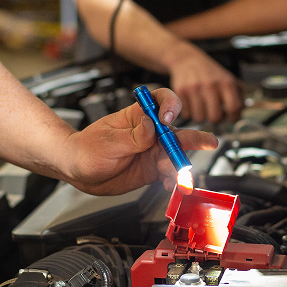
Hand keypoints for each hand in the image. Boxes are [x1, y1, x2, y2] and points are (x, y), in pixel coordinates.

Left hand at [62, 88, 217, 194]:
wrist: (78, 170)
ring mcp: (153, 152)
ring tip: (181, 178)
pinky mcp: (153, 170)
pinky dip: (174, 181)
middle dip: (194, 138)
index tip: (167, 117)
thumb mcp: (107, 142)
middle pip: (176, 131)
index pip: (161, 101)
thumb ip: (132, 136)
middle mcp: (150, 133)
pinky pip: (169, 174)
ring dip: (182, 166)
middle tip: (208, 143)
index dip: (170, 105)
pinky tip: (171, 185)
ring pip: (176, 156)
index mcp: (138, 117)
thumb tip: (151, 125)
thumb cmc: (87, 148)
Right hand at [167, 44, 243, 123]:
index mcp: (226, 83)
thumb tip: (238, 115)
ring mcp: (194, 89)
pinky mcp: (181, 92)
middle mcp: (211, 85)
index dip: (233, 117)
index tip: (230, 116)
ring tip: (202, 107)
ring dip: (201, 116)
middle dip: (215, 118)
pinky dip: (189, 112)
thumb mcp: (229, 80)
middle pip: (215, 117)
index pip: (234, 108)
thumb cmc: (211, 74)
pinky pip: (186, 114)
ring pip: (199, 118)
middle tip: (214, 112)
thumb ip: (238, 97)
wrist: (188, 60)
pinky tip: (192, 104)